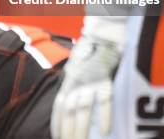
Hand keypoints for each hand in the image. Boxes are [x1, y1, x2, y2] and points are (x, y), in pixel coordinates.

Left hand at [51, 17, 124, 138]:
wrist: (103, 34)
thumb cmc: (91, 54)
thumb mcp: (76, 68)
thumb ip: (73, 84)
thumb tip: (70, 103)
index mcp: (69, 81)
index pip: (59, 107)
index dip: (57, 124)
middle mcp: (76, 82)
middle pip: (69, 112)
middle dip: (68, 132)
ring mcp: (90, 81)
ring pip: (83, 109)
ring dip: (81, 129)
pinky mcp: (106, 78)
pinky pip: (105, 99)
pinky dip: (104, 115)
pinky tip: (105, 130)